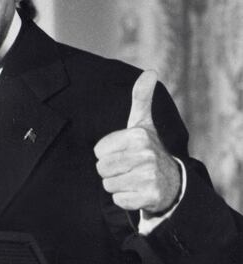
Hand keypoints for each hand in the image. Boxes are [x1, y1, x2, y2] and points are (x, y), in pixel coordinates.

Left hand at [94, 71, 180, 214]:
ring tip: (133, 178)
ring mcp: (149, 176)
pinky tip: (138, 191)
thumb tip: (150, 71)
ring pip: (108, 185)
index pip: (98, 151)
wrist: (172, 182)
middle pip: (101, 168)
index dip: (107, 153)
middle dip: (110, 170)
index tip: (125, 152)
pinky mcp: (150, 196)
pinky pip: (119, 199)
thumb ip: (141, 97)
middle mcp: (146, 154)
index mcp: (138, 135)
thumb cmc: (147, 149)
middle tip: (128, 167)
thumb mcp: (143, 123)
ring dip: (117, 184)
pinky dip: (125, 198)